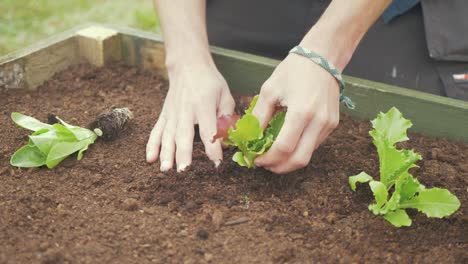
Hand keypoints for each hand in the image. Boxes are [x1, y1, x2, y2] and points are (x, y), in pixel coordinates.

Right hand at [146, 62, 234, 171]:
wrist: (188, 65)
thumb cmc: (210, 82)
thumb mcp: (225, 95)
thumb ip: (226, 117)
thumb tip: (226, 140)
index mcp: (203, 105)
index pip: (208, 129)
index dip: (212, 147)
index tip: (216, 162)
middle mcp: (185, 110)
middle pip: (183, 134)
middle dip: (182, 153)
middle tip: (183, 170)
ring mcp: (172, 112)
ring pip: (167, 135)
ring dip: (166, 153)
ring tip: (165, 169)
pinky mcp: (164, 114)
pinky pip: (156, 131)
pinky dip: (152, 145)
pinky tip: (150, 159)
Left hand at [252, 50, 340, 173]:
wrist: (322, 58)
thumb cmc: (294, 71)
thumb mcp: (269, 90)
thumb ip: (259, 117)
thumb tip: (250, 139)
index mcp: (302, 112)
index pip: (284, 148)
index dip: (268, 159)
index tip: (257, 159)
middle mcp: (318, 122)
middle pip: (299, 160)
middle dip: (279, 167)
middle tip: (265, 165)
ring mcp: (328, 125)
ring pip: (308, 155)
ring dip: (289, 160)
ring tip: (273, 155)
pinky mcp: (332, 125)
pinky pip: (314, 145)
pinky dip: (299, 150)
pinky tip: (287, 144)